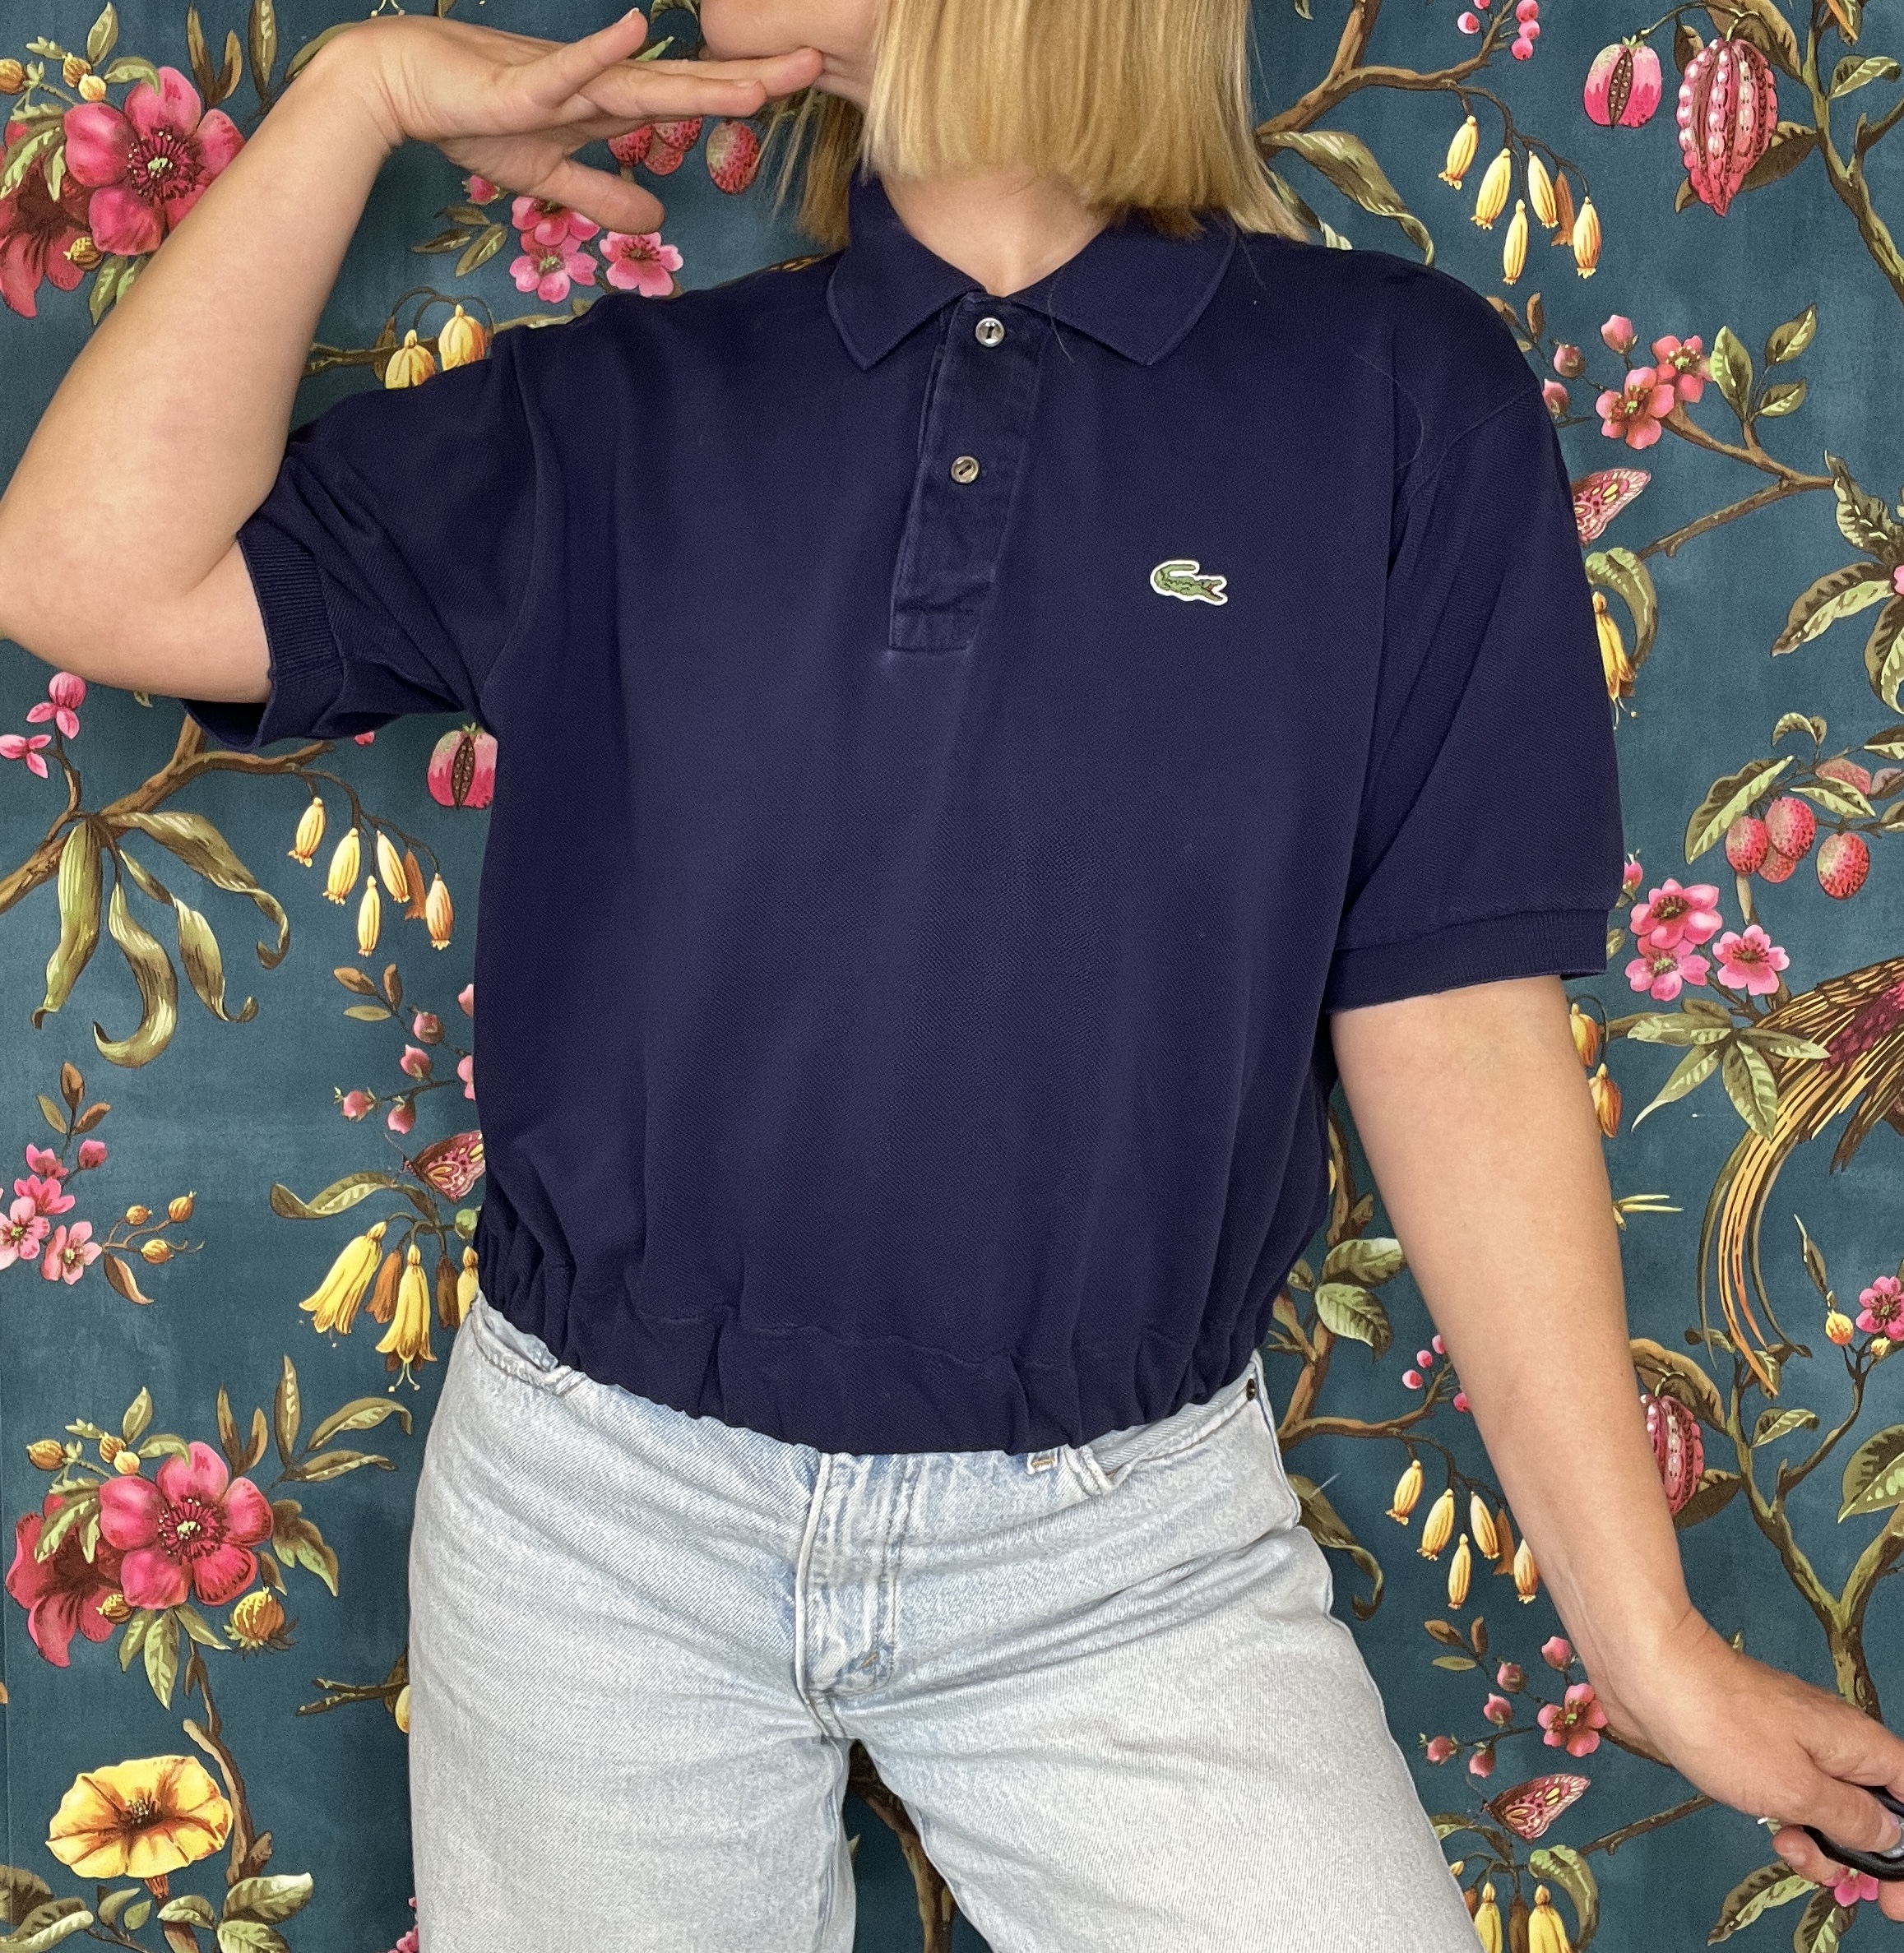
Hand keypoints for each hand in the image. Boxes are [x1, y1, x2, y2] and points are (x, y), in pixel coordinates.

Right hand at [318, 8, 822, 233]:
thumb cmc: (472, 116)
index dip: (744, 93)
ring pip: (646, 81)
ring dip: (701, 80)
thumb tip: (658, 224)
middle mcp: (600, 84)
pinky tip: (639, 30)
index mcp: (609, 105)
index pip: (690, 100)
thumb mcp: (551, 174)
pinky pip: (571, 70)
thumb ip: (605, 197)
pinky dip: (603, 52)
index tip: (799, 85)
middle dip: (751, 78)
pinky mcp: (526, 83)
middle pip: (688, 85)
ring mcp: (567, 80)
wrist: (400, 86)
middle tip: (816, 63)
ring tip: (759, 79)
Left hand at [1591, 1606, 1903, 1923]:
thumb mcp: (1798, 1789)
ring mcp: (1795, 1745)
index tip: (1893, 1896)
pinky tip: (1769, 1830)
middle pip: (1876, 1811)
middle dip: (1862, 1854)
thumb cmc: (1723, 1725)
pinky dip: (1790, 1823)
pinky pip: (1792, 1797)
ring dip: (1820, 1843)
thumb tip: (1889, 1837)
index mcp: (1860, 1745)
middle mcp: (1836, 1743)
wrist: (1649, 1674)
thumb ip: (1851, 1819)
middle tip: (1834, 1878)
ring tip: (1787, 1847)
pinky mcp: (1757, 1751)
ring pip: (1831, 1809)